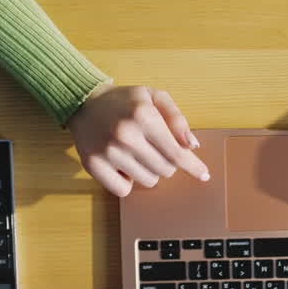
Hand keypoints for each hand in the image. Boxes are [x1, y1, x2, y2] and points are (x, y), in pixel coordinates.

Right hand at [69, 84, 209, 196]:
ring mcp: (108, 152)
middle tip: (154, 148)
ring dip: (148, 171)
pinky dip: (127, 182)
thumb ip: (177, 119)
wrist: (84, 102)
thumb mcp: (154, 97)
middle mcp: (126, 135)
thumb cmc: (125, 101)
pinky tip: (122, 165)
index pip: (177, 153)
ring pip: (148, 181)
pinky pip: (123, 191)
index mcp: (144, 116)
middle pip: (165, 170)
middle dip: (167, 162)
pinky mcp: (93, 165)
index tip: (203, 175)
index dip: (193, 166)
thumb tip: (192, 146)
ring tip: (136, 153)